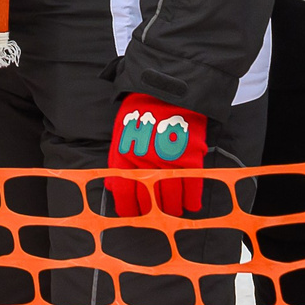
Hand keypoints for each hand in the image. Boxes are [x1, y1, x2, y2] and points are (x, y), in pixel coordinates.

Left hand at [106, 92, 208, 218]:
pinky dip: (192, 200)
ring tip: (173, 210)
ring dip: (172, 208)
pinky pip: (192, 186)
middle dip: (152, 209)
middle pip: (149, 198)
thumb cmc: (140, 110)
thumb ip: (118, 160)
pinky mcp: (190, 157)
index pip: (123, 191)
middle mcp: (145, 161)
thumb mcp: (122, 132)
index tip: (132, 214)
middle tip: (155, 214)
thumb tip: (112, 186)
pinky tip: (190, 205)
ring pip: (171, 196)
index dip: (128, 207)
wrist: (167, 90)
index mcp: (125, 154)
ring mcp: (169, 160)